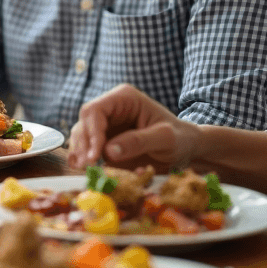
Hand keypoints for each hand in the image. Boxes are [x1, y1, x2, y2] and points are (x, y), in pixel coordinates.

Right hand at [67, 84, 200, 170]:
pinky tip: (81, 167)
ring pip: (82, 135)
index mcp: (123, 98)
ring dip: (81, 152)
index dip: (92, 132)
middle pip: (84, 123)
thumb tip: (108, 151)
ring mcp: (106, 125)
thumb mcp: (165, 138)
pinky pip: (88, 148)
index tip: (96, 155)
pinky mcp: (105, 141)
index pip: (96, 110)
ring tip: (84, 169)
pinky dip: (84, 158)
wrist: (186, 149)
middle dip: (83, 145)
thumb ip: (138, 142)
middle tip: (86, 166)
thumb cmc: (180, 138)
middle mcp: (110, 109)